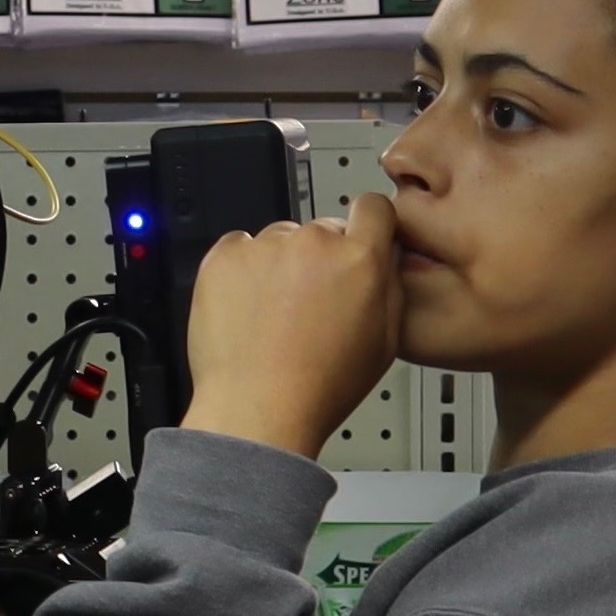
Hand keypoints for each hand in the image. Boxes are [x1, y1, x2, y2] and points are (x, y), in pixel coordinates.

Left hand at [180, 191, 403, 459]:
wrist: (259, 409)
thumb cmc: (320, 386)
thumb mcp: (385, 342)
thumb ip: (390, 286)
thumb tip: (385, 258)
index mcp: (361, 259)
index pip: (373, 207)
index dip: (367, 224)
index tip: (359, 239)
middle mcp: (314, 242)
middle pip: (323, 230)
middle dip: (320, 258)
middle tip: (310, 303)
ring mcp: (266, 246)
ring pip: (280, 241)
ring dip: (280, 266)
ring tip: (274, 315)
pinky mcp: (225, 256)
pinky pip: (239, 248)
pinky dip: (242, 270)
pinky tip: (249, 309)